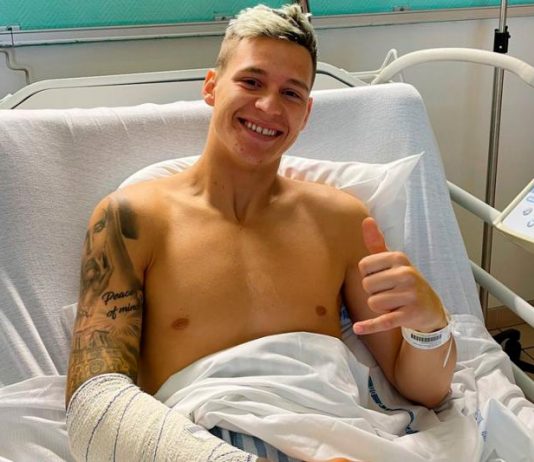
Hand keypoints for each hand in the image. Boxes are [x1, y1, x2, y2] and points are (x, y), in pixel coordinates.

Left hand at [353, 217, 446, 334]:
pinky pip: (382, 321)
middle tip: (389, 293)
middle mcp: (406, 274)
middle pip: (366, 285)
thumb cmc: (405, 282)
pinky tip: (359, 328)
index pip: (363, 266)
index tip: (381, 278)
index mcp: (399, 258)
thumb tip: (366, 220)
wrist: (430, 310)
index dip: (368, 275)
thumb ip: (377, 243)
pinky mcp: (409, 315)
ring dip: (379, 307)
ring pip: (372, 303)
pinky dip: (370, 326)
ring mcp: (410, 295)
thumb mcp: (394, 262)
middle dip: (373, 292)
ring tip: (394, 304)